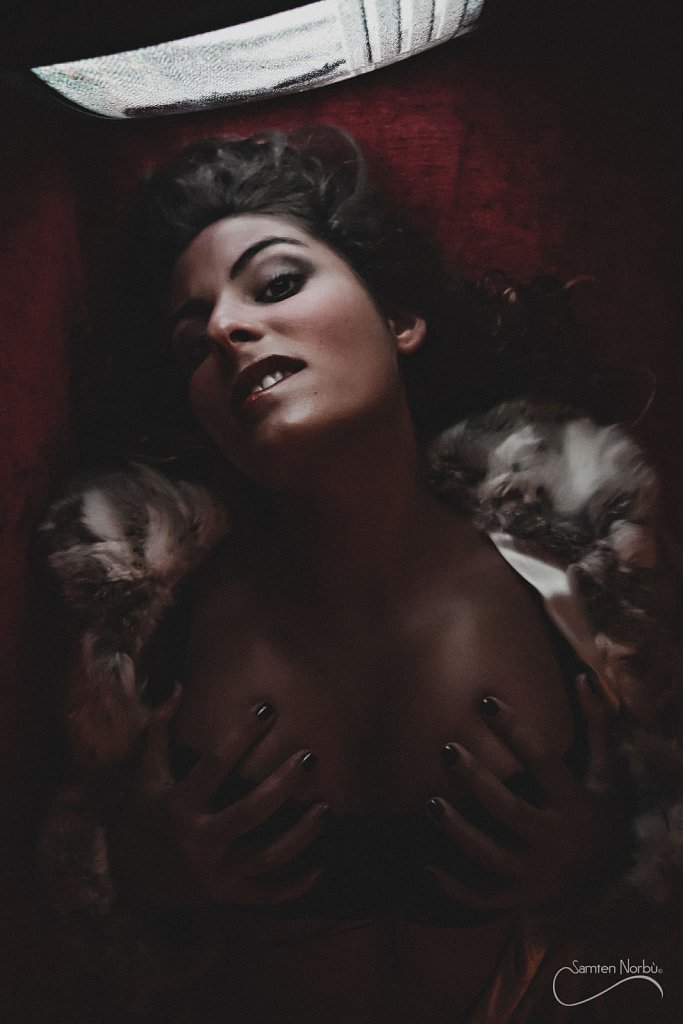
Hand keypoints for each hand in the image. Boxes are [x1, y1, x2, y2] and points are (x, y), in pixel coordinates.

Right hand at [113, 689, 327, 907]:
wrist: (128, 878)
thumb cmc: (145, 813)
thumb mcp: (146, 772)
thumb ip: (161, 729)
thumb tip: (178, 686)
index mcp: (179, 805)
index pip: (215, 765)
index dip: (241, 735)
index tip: (267, 709)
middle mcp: (199, 840)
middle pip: (249, 813)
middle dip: (282, 785)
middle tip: (310, 756)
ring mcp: (215, 872)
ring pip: (266, 857)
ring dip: (300, 836)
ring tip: (326, 808)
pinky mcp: (227, 895)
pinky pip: (267, 894)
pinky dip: (295, 886)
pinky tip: (321, 866)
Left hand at [426, 674, 613, 911]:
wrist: (607, 877)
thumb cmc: (596, 808)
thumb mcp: (604, 770)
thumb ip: (594, 725)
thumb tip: (584, 677)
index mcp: (574, 802)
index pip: (543, 760)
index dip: (515, 730)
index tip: (484, 701)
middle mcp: (555, 839)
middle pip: (510, 810)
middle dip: (477, 781)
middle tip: (447, 748)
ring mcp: (536, 873)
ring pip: (490, 855)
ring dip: (459, 832)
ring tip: (430, 803)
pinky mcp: (518, 896)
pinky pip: (483, 896)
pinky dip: (454, 887)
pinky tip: (425, 866)